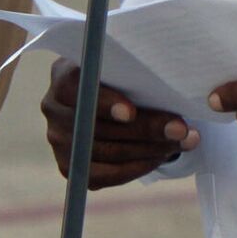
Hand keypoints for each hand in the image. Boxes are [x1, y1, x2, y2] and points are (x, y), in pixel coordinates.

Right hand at [41, 58, 199, 188]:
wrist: (108, 95)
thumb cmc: (122, 73)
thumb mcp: (124, 62)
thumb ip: (134, 68)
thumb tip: (169, 85)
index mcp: (63, 76)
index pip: (74, 88)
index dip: (102, 102)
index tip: (131, 113)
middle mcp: (53, 109)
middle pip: (98, 127)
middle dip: (146, 129)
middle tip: (180, 130)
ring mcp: (59, 141)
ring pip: (108, 153)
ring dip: (151, 150)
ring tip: (183, 142)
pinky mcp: (71, 167)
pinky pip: (106, 175)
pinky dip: (138, 167)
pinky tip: (162, 157)